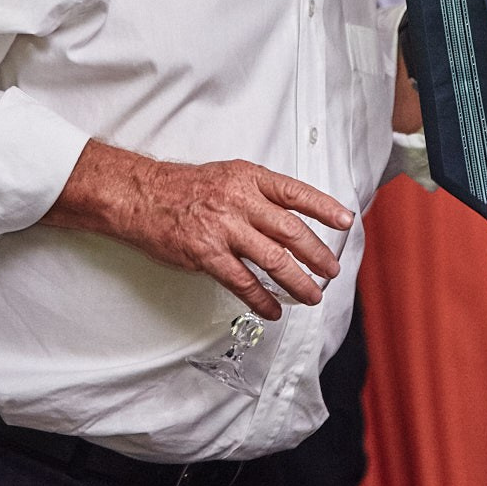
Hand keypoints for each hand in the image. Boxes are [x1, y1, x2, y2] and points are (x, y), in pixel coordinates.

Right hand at [45, 140, 354, 319]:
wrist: (141, 195)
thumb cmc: (184, 187)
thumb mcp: (228, 176)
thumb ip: (259, 194)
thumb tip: (291, 215)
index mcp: (249, 178)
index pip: (296, 193)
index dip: (325, 208)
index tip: (346, 221)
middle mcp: (240, 201)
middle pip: (291, 231)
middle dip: (318, 253)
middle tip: (332, 269)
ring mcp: (223, 228)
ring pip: (273, 260)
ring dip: (297, 282)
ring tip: (312, 295)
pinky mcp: (206, 254)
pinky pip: (242, 282)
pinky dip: (261, 299)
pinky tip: (273, 309)